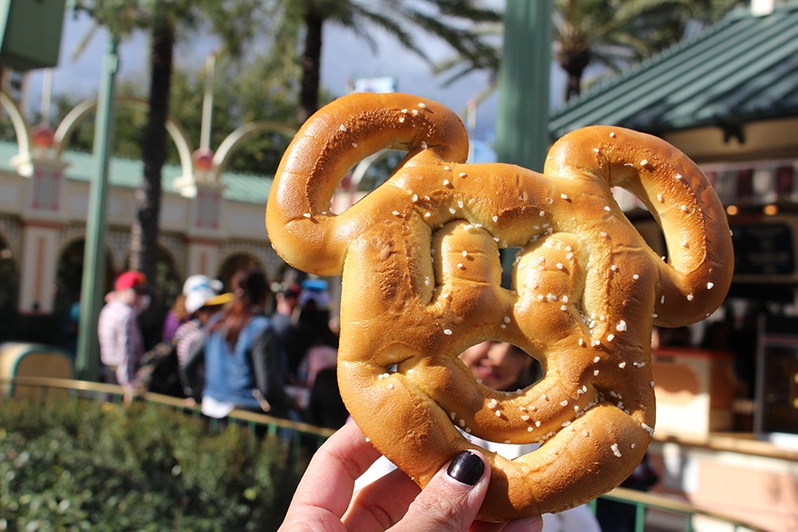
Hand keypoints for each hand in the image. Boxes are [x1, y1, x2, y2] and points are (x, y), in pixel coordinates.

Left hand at [280, 421, 541, 531]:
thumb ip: (426, 520)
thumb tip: (467, 469)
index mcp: (311, 530)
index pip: (337, 462)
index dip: (374, 429)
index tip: (416, 399)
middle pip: (398, 493)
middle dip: (446, 472)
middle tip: (488, 446)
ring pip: (439, 526)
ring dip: (482, 510)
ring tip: (521, 487)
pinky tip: (525, 526)